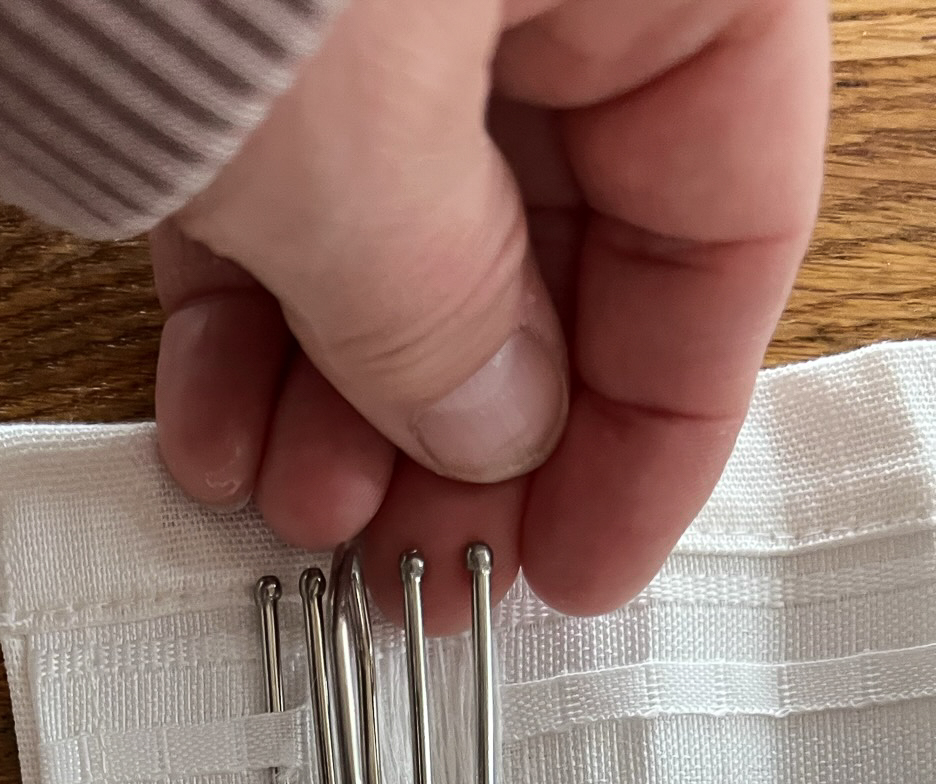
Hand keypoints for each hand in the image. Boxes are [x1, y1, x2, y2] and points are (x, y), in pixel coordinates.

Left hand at [152, 0, 829, 628]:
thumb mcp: (349, 142)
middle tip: (410, 575)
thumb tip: (493, 429)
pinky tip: (211, 439)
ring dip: (345, 410)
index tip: (577, 571)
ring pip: (401, 241)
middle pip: (553, 246)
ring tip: (292, 523)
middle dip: (467, 440)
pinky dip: (244, 330)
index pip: (726, 211)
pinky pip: (270, 199)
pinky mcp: (237, 23)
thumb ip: (441, 312)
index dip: (660, 423)